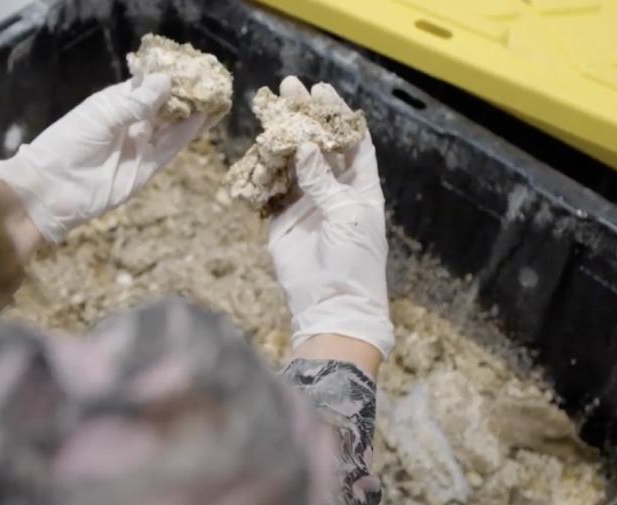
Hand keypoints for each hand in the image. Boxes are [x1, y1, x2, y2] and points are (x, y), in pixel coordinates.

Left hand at [0, 74, 215, 241]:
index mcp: (113, 105)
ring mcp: (139, 147)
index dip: (166, 78)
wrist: (52, 191)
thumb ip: (135, 103)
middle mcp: (129, 124)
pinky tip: (202, 120)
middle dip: (184, 96)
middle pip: (162, 107)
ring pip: (171, 128)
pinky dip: (186, 135)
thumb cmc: (67, 145)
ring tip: (214, 99)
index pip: (145, 87)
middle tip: (209, 83)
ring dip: (191, 114)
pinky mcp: (145, 170)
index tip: (188, 68)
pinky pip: (169, 150)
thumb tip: (166, 82)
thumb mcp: (100, 117)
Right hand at [268, 79, 393, 360]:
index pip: (352, 142)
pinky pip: (270, 189)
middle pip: (319, 145)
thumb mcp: (346, 215)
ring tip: (268, 107)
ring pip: (291, 162)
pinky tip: (256, 149)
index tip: (322, 90)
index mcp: (360, 188)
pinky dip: (263, 170)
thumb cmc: (354, 261)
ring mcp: (306, 204)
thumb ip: (323, 179)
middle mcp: (333, 191)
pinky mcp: (280, 220)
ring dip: (280, 137)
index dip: (339, 115)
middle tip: (290, 86)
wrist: (331, 306)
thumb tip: (302, 144)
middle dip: (305, 116)